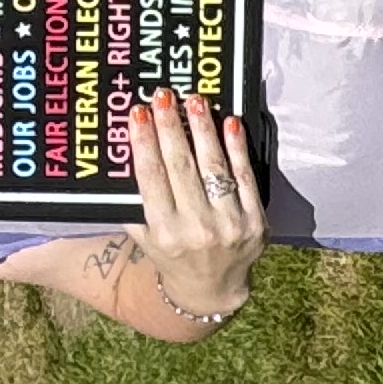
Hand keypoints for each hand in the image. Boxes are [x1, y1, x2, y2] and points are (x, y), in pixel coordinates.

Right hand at [126, 87, 262, 324]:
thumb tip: (126, 149)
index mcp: (164, 232)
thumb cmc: (171, 252)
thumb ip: (133, 200)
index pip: (152, 176)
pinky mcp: (255, 222)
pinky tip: (229, 123)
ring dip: (204, 129)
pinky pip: (245, 177)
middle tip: (165, 95)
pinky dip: (237, 148)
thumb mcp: (144, 234)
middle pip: (181, 166)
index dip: (145, 141)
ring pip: (214, 167)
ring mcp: (229, 226)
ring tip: (195, 100)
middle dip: (171, 126)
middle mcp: (197, 229)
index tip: (139, 112)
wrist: (212, 288)